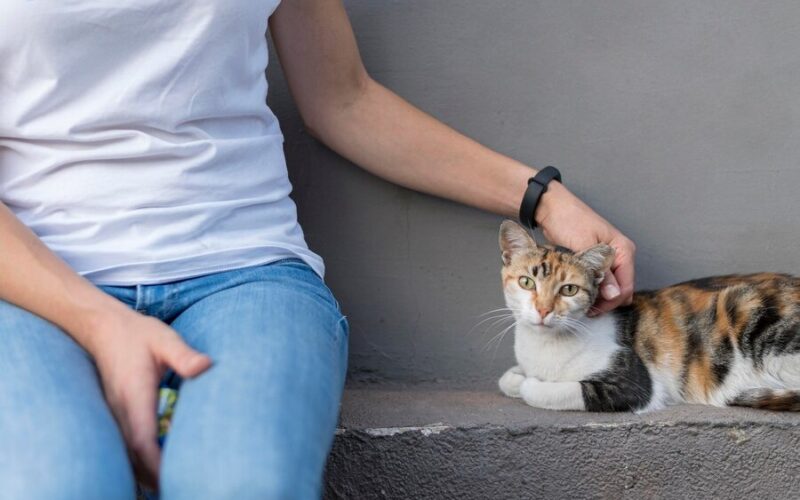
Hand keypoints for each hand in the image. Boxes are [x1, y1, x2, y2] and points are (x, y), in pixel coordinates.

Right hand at [84, 307, 211, 489]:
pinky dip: (137, 460)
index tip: (175, 475)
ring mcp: (114, 414)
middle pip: (132, 456)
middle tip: (181, 486)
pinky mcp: (115, 413)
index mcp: (134, 397)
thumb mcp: (164, 339)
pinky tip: (156, 467)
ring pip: (125, 454)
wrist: (102, 327)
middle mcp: (120, 410)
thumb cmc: (138, 334)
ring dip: (144, 471)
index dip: (156, 463)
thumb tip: (205, 366)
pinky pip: (123, 445)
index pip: (141, 440)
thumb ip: (183, 355)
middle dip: (153, 476)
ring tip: (172, 483)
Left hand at [535, 182, 635, 314]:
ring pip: (610, 287)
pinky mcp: (596, 260)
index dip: (610, 302)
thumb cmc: (568, 221)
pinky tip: (580, 295)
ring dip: (598, 297)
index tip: (590, 311)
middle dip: (604, 302)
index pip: (625, 287)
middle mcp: (620, 254)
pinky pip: (601, 281)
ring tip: (580, 306)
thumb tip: (614, 294)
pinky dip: (592, 289)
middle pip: (620, 289)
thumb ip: (600, 272)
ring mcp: (609, 258)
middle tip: (584, 311)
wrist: (551, 209)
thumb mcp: (583, 248)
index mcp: (623, 250)